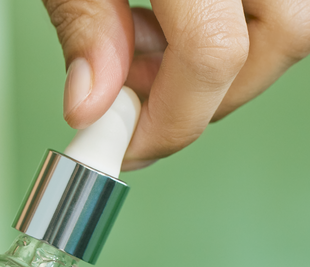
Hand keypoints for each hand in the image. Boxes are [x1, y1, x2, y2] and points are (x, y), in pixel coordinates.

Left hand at [44, 0, 309, 168]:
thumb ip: (85, 25)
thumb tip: (89, 107)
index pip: (215, 52)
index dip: (168, 120)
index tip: (121, 149)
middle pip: (282, 40)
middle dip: (206, 97)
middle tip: (138, 107)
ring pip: (285, 31)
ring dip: (218, 70)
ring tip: (147, 57)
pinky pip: (273, 12)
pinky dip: (228, 40)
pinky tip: (169, 32)